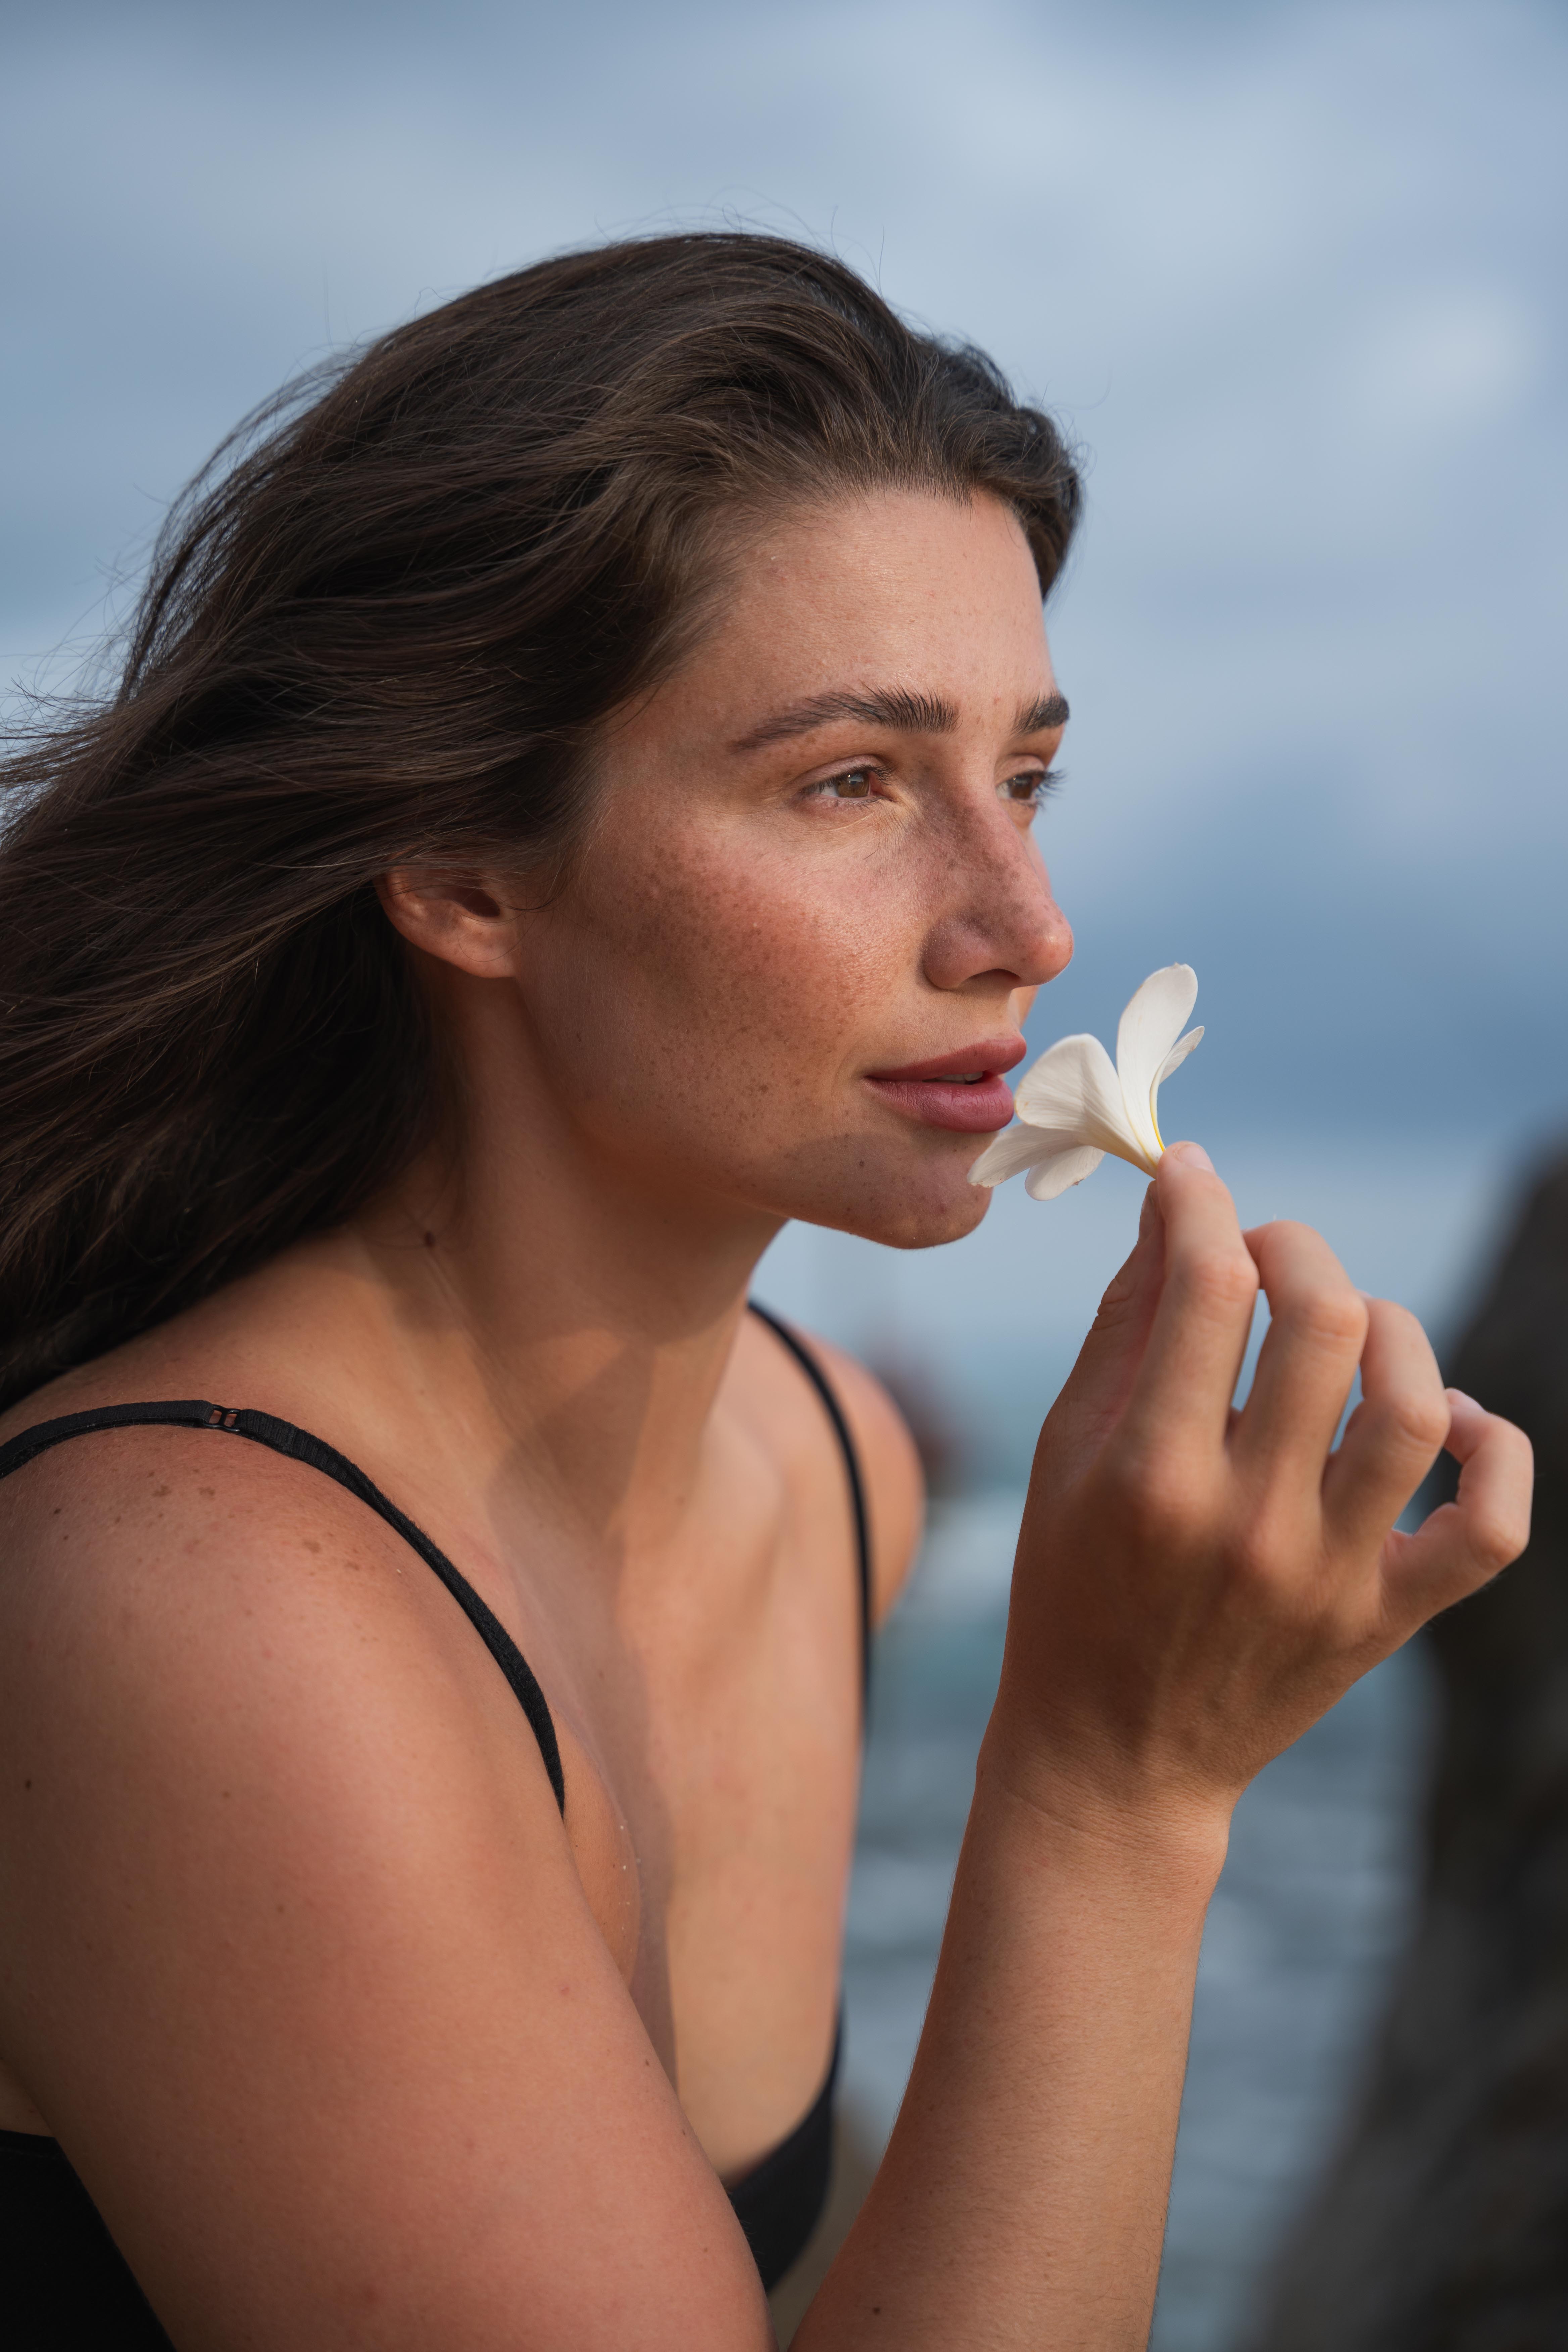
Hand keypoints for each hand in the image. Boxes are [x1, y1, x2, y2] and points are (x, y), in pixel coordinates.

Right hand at [990, 1144, 1532, 1836]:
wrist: (1113, 1757)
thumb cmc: (1071, 1586)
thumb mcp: (1064, 1453)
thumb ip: (1123, 1325)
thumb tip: (1176, 1208)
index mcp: (1152, 1478)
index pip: (1207, 1287)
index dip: (1203, 1201)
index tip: (1195, 1178)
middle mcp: (1249, 1526)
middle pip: (1325, 1324)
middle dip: (1294, 1247)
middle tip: (1264, 1251)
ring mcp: (1330, 1578)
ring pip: (1418, 1407)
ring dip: (1391, 1331)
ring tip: (1350, 1330)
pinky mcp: (1386, 1621)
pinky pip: (1489, 1523)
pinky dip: (1493, 1450)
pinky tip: (1451, 1418)